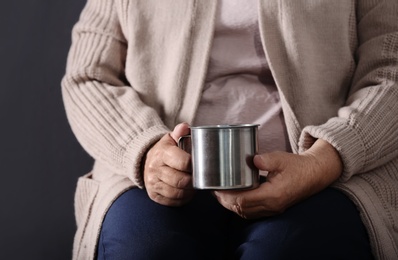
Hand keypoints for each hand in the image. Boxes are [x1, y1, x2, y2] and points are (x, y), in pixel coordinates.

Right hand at [143, 122, 194, 205]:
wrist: (147, 161)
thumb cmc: (166, 150)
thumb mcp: (171, 138)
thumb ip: (180, 131)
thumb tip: (185, 127)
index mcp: (162, 153)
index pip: (184, 163)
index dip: (195, 166)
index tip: (201, 166)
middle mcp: (155, 169)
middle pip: (181, 181)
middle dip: (194, 181)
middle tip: (200, 178)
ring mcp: (153, 183)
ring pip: (178, 193)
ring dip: (189, 191)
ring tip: (194, 185)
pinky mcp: (154, 195)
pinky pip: (173, 202)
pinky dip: (183, 199)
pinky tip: (186, 191)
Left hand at [213, 139, 342, 218]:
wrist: (314, 175)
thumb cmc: (297, 166)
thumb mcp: (281, 159)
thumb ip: (266, 160)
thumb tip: (253, 159)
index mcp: (272, 195)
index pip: (243, 201)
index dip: (227, 196)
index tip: (217, 188)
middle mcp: (271, 206)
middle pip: (241, 209)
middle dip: (225, 201)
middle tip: (214, 190)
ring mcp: (273, 209)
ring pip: (246, 213)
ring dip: (232, 205)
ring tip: (221, 194)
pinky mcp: (273, 208)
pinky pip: (252, 212)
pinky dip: (241, 206)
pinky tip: (234, 197)